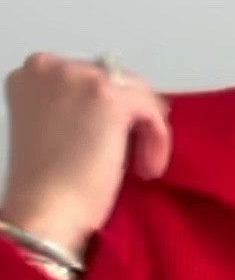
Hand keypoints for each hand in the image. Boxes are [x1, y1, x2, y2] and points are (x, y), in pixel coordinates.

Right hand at [1, 53, 171, 256]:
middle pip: (111, 79)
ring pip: (135, 92)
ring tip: (141, 167)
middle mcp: (52, 66)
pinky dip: (157, 139)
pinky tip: (148, 169)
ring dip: (144, 129)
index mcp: (33, 73)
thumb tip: (117, 114)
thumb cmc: (45, 189)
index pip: (85, 78)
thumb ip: (74, 112)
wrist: (44, 213)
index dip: (104, 111)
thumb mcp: (52, 133)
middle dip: (127, 117)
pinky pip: (150, 109)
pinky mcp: (109, 98)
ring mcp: (81, 77)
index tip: (112, 140)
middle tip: (134, 156)